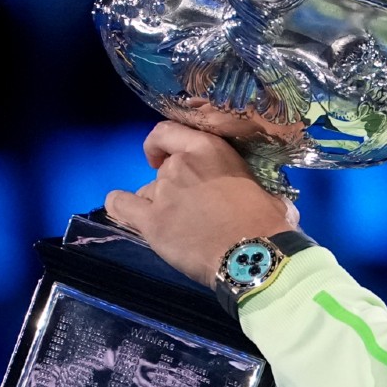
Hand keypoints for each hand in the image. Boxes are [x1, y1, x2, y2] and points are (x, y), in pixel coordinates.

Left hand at [105, 121, 301, 286]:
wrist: (254, 255)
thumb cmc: (266, 222)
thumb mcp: (259, 188)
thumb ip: (240, 184)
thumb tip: (254, 199)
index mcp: (208, 149)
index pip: (167, 131)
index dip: (159, 143)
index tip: (162, 156)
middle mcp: (180, 164)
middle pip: (162, 169)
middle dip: (171, 185)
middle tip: (190, 207)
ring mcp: (162, 192)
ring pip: (146, 191)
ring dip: (156, 203)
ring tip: (177, 226)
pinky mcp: (150, 221)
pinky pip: (121, 205)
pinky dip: (120, 206)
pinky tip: (126, 213)